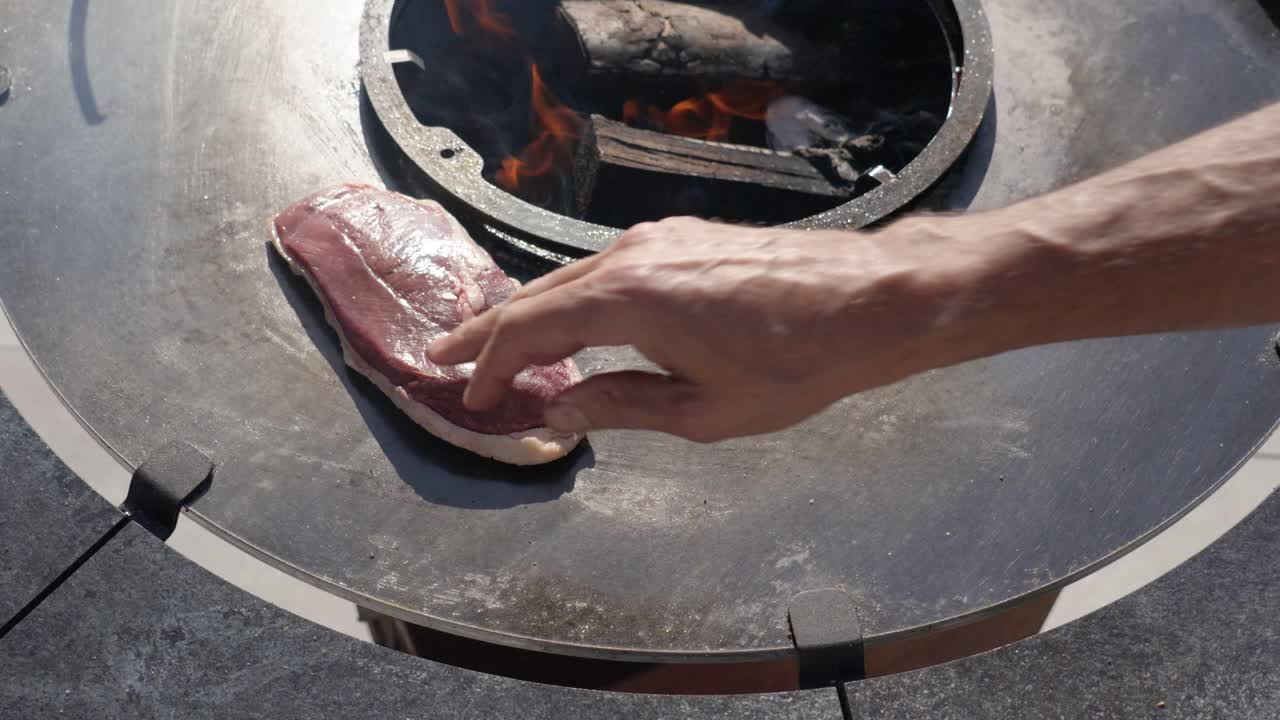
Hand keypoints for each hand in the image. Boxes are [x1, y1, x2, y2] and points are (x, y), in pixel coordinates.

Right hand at [429, 216, 995, 440]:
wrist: (869, 299)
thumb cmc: (796, 362)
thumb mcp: (701, 409)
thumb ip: (618, 406)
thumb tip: (557, 413)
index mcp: (628, 299)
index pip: (531, 330)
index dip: (489, 365)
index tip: (470, 396)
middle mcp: (633, 255)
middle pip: (538, 294)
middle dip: (490, 331)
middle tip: (447, 359)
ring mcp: (659, 238)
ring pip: (572, 277)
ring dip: (532, 312)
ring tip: (499, 345)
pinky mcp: (683, 237)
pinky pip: (607, 267)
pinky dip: (575, 297)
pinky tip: (570, 320)